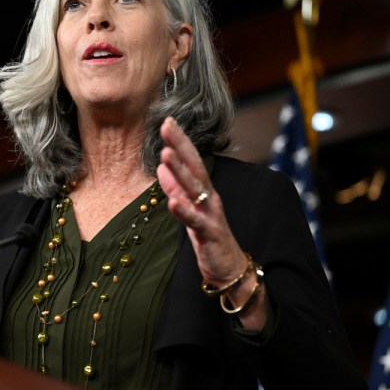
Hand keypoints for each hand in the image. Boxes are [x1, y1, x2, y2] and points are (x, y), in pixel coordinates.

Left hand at [156, 118, 265, 327]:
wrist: (229, 269)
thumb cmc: (209, 236)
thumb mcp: (188, 209)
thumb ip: (176, 189)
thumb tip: (160, 168)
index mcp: (203, 191)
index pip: (190, 160)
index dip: (179, 141)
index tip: (166, 120)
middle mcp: (209, 198)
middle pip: (194, 166)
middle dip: (180, 145)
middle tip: (166, 125)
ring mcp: (211, 214)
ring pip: (195, 189)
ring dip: (180, 171)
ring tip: (166, 154)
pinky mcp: (210, 234)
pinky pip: (196, 221)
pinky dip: (184, 210)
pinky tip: (173, 201)